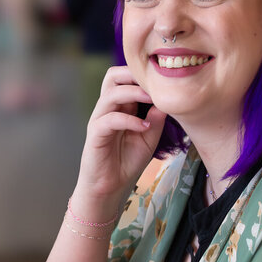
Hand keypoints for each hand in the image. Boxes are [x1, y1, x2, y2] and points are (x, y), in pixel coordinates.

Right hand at [74, 66, 166, 214]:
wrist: (110, 188)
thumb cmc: (127, 162)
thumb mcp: (149, 138)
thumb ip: (156, 119)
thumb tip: (166, 100)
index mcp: (120, 106)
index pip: (125, 78)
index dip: (142, 74)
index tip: (163, 79)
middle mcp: (107, 109)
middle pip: (113, 76)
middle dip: (133, 74)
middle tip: (155, 82)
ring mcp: (99, 120)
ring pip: (111, 94)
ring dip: (134, 93)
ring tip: (153, 99)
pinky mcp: (95, 134)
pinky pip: (110, 119)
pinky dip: (129, 120)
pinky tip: (144, 127)